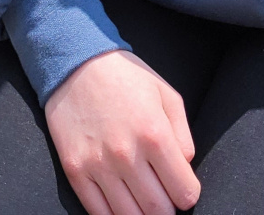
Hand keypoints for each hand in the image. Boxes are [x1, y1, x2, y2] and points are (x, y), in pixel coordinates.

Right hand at [42, 49, 200, 214]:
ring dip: (142, 214)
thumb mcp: (166, 95)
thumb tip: (186, 167)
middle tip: (164, 195)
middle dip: (167, 209)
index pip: (184, 192)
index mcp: (154, 134)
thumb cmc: (126, 77)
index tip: (183, 188)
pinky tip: (122, 204)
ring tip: (143, 199)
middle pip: (158, 211)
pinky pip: (97, 212)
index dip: (188, 194)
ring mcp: (98, 165)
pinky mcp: (75, 170)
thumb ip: (183, 135)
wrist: (76, 63)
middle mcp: (126, 154)